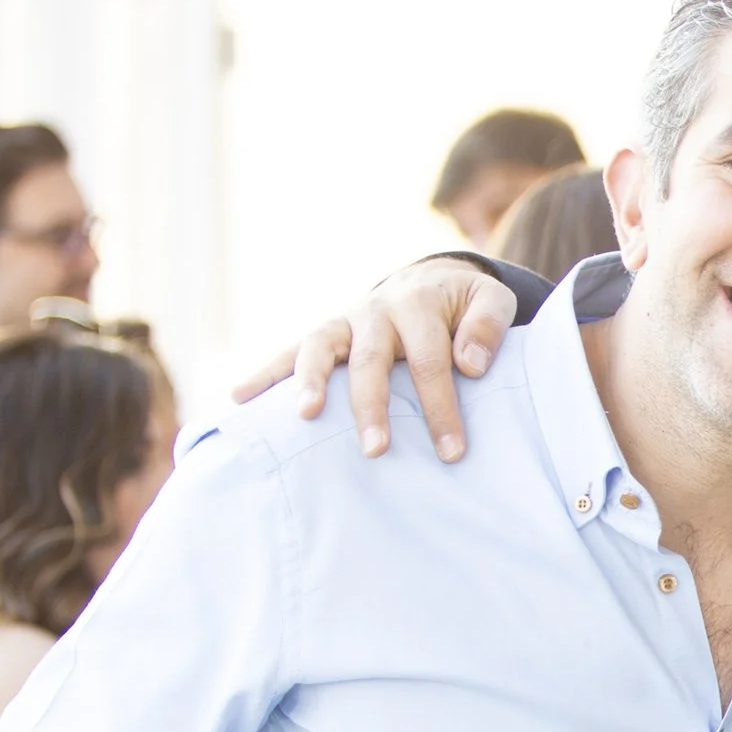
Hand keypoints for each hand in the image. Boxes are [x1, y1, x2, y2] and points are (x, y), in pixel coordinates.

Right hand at [228, 258, 515, 463]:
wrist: (432, 281)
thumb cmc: (465, 306)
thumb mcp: (491, 302)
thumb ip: (487, 326)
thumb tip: (469, 364)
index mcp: (417, 304)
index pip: (429, 360)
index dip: (440, 407)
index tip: (452, 450)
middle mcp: (375, 310)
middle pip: (370, 359)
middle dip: (371, 405)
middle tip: (376, 448)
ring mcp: (344, 322)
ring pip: (320, 348)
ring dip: (310, 381)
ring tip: (305, 415)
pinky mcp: (325, 335)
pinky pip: (290, 353)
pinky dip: (265, 373)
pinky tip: (240, 398)